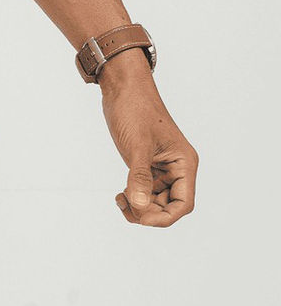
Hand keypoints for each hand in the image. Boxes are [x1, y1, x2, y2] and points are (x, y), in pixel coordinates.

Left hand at [98, 49, 198, 226]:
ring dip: (140, 207)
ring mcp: (160, 167)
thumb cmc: (135, 109)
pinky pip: (144, 189)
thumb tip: (140, 207)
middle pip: (169, 206)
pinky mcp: (145, 163)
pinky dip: (134, 196)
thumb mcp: (137, 145)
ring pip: (155, 200)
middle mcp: (176, 168)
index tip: (143, 218)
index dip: (165, 217)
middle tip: (125, 205)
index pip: (183, 203)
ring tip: (120, 200)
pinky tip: (120, 195)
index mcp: (185, 163)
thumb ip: (139, 177)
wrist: (121, 88)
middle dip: (149, 212)